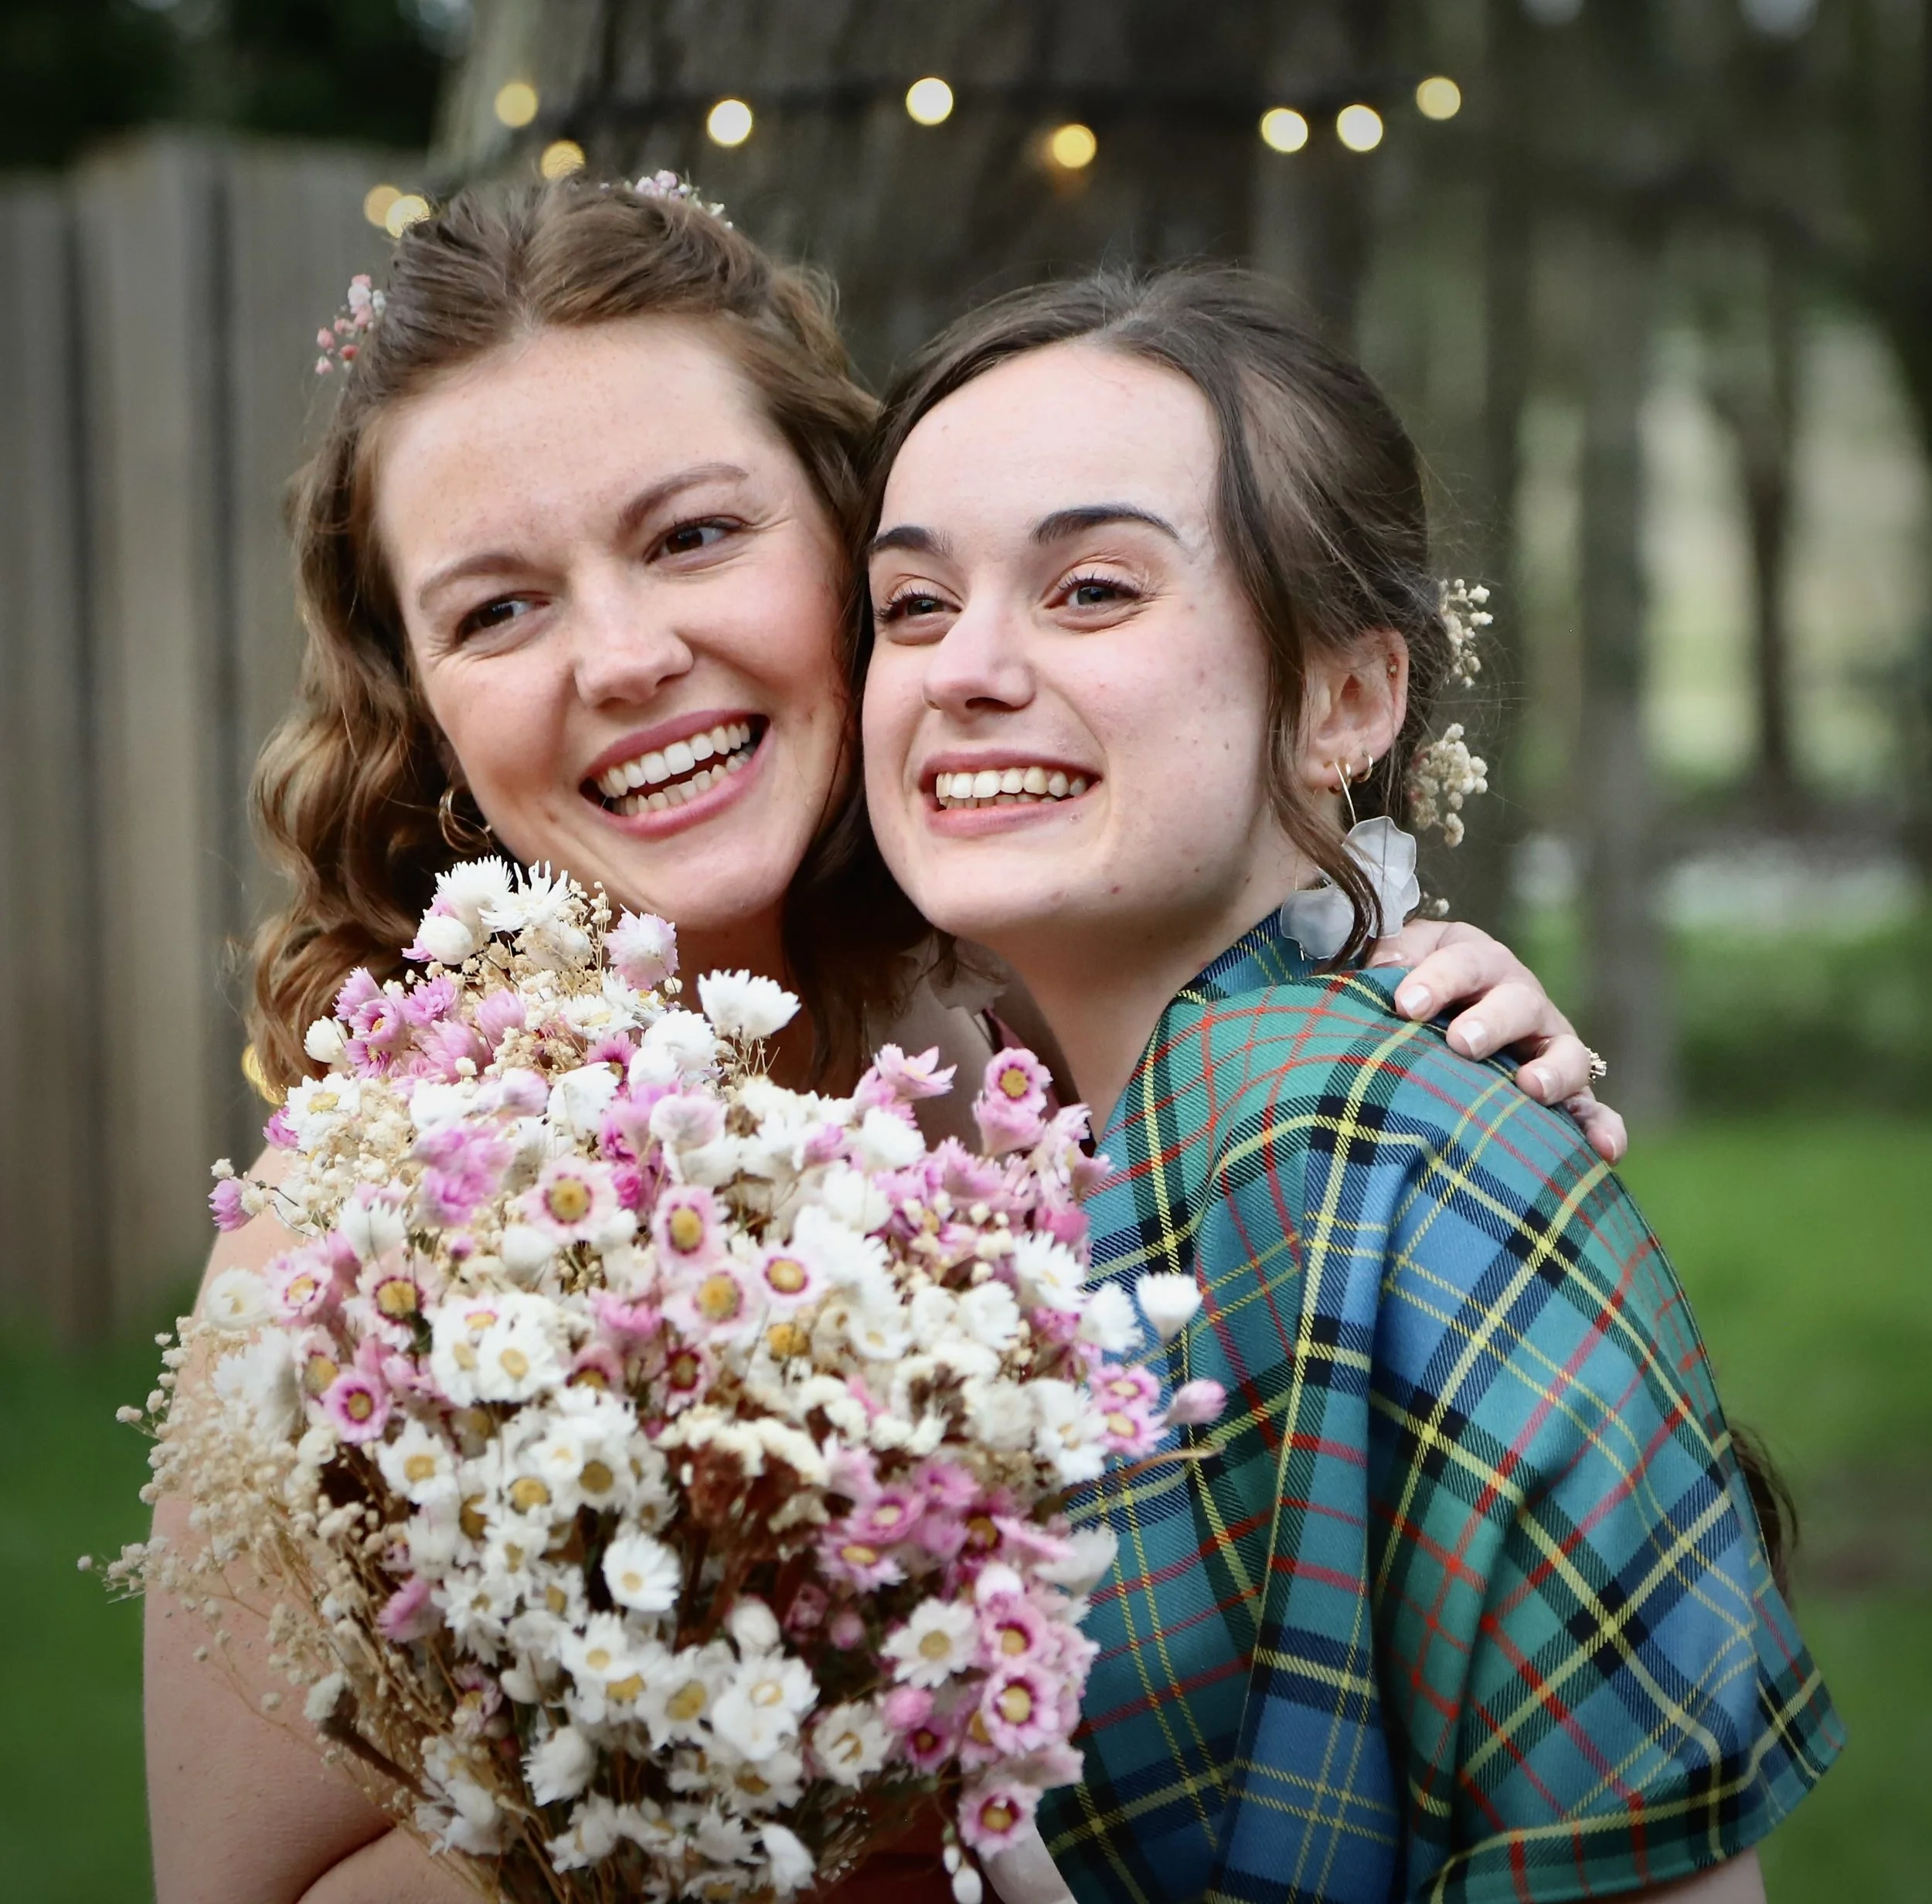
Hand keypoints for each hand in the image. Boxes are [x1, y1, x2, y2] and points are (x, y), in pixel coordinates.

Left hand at [1369, 918, 1627, 1164]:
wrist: (1440, 1014)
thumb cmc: (1413, 985)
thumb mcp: (1402, 958)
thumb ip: (1393, 956)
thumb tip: (1384, 970)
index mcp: (1480, 961)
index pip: (1464, 962)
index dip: (1437, 980)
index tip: (1406, 1004)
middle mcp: (1522, 998)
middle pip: (1518, 1003)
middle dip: (1492, 1022)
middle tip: (1461, 1042)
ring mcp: (1548, 1044)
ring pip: (1567, 1052)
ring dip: (1553, 1070)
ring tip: (1530, 1087)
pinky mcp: (1566, 1089)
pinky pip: (1592, 1109)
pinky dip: (1602, 1127)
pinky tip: (1604, 1151)